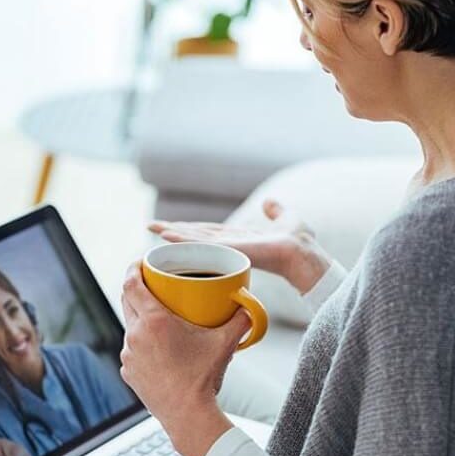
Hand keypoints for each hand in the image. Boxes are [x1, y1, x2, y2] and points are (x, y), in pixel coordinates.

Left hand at [120, 262, 242, 455]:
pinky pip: (131, 348)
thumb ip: (240, 320)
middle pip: (127, 300)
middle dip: (136, 287)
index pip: (131, 283)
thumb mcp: (224, 344)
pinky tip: (157, 347)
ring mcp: (129, 354)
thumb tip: (250, 306)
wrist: (188, 415)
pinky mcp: (128, 371)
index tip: (140, 261)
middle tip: (151, 282)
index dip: (132, 268)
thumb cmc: (204, 378)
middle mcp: (135, 334)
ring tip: (158, 317)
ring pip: (130, 325)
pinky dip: (141, 342)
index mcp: (154, 321)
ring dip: (140, 317)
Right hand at [149, 199, 330, 292]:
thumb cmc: (300, 242)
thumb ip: (276, 211)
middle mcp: (230, 244)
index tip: (172, 225)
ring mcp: (228, 248)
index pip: (209, 232)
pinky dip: (183, 239)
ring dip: (172, 234)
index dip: (190, 229)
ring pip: (194, 240)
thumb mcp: (286, 218)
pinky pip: (201, 244)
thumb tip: (269, 202)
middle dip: (173, 231)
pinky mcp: (229, 249)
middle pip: (196, 236)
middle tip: (150, 226)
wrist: (304, 253)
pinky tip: (167, 234)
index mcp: (239, 238)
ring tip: (152, 228)